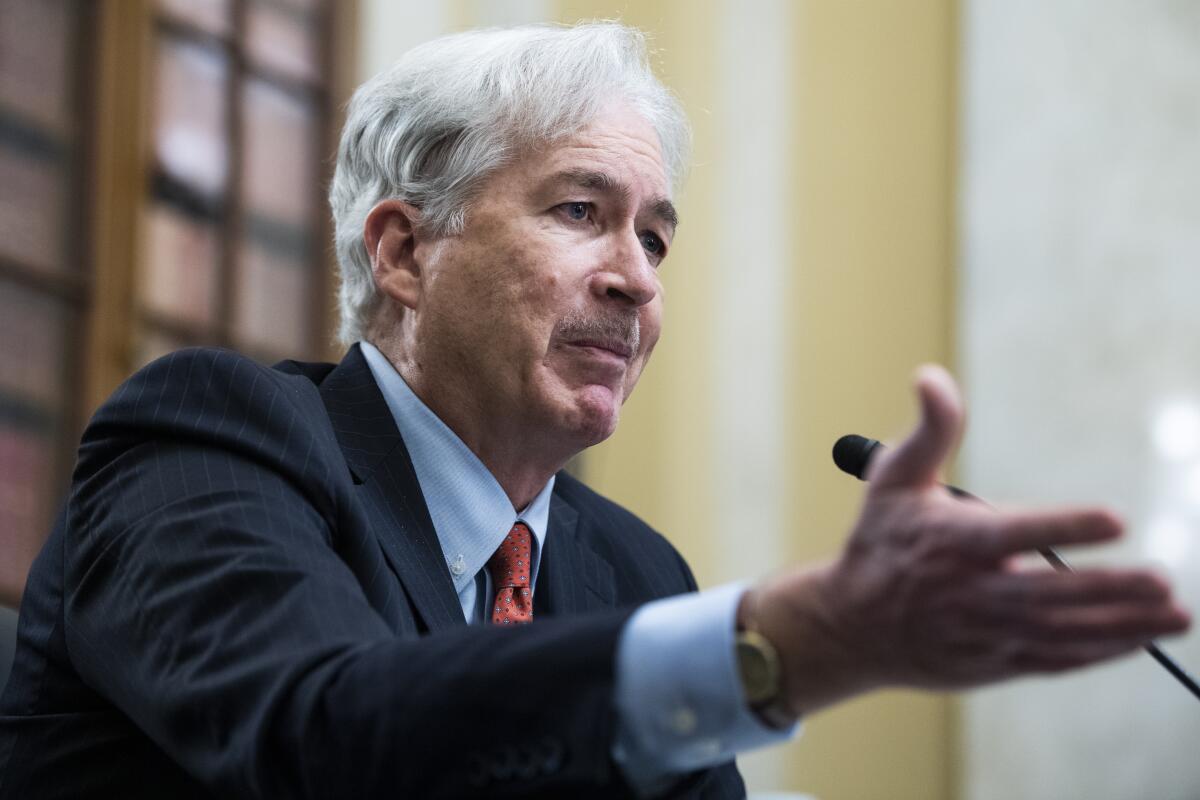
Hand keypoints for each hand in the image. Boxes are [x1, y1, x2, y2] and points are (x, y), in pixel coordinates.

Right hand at [743, 366, 1191, 716]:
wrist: (851, 627)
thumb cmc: (880, 542)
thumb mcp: (893, 479)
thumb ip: (929, 430)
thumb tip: (930, 375)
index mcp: (951, 542)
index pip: (1015, 532)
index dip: (1065, 527)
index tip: (1114, 519)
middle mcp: (971, 592)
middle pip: (1050, 594)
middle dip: (1110, 590)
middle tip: (1162, 580)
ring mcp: (985, 633)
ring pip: (1063, 633)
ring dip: (1123, 626)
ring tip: (1176, 615)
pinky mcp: (995, 662)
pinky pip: (1055, 660)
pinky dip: (1099, 652)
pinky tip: (1139, 639)